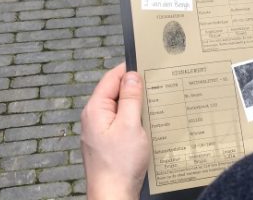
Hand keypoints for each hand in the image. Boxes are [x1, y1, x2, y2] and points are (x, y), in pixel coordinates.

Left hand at [81, 63, 149, 199]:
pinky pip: (123, 122)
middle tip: (157, 84)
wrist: (113, 195)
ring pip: (121, 108)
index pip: (111, 78)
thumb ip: (131, 98)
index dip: (130, 69)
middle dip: (136, 88)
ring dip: (137, 105)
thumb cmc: (120, 164)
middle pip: (116, 92)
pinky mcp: (108, 142)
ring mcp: (101, 131)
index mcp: (96, 109)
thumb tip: (132, 75)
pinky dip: (136, 119)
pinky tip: (149, 122)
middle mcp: (95, 117)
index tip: (149, 64)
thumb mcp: (130, 125)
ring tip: (156, 103)